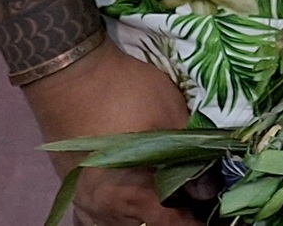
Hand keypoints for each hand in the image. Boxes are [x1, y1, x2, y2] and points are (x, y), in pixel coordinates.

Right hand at [21, 42, 207, 225]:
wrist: (72, 72)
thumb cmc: (125, 91)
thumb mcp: (170, 116)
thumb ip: (193, 155)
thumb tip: (210, 189)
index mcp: (127, 194)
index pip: (170, 225)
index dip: (194, 221)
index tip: (210, 214)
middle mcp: (102, 208)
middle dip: (175, 217)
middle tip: (196, 200)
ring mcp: (84, 202)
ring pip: (123, 224)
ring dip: (147, 215)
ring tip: (172, 197)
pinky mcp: (73, 190)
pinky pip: (99, 217)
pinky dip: (122, 214)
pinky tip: (136, 202)